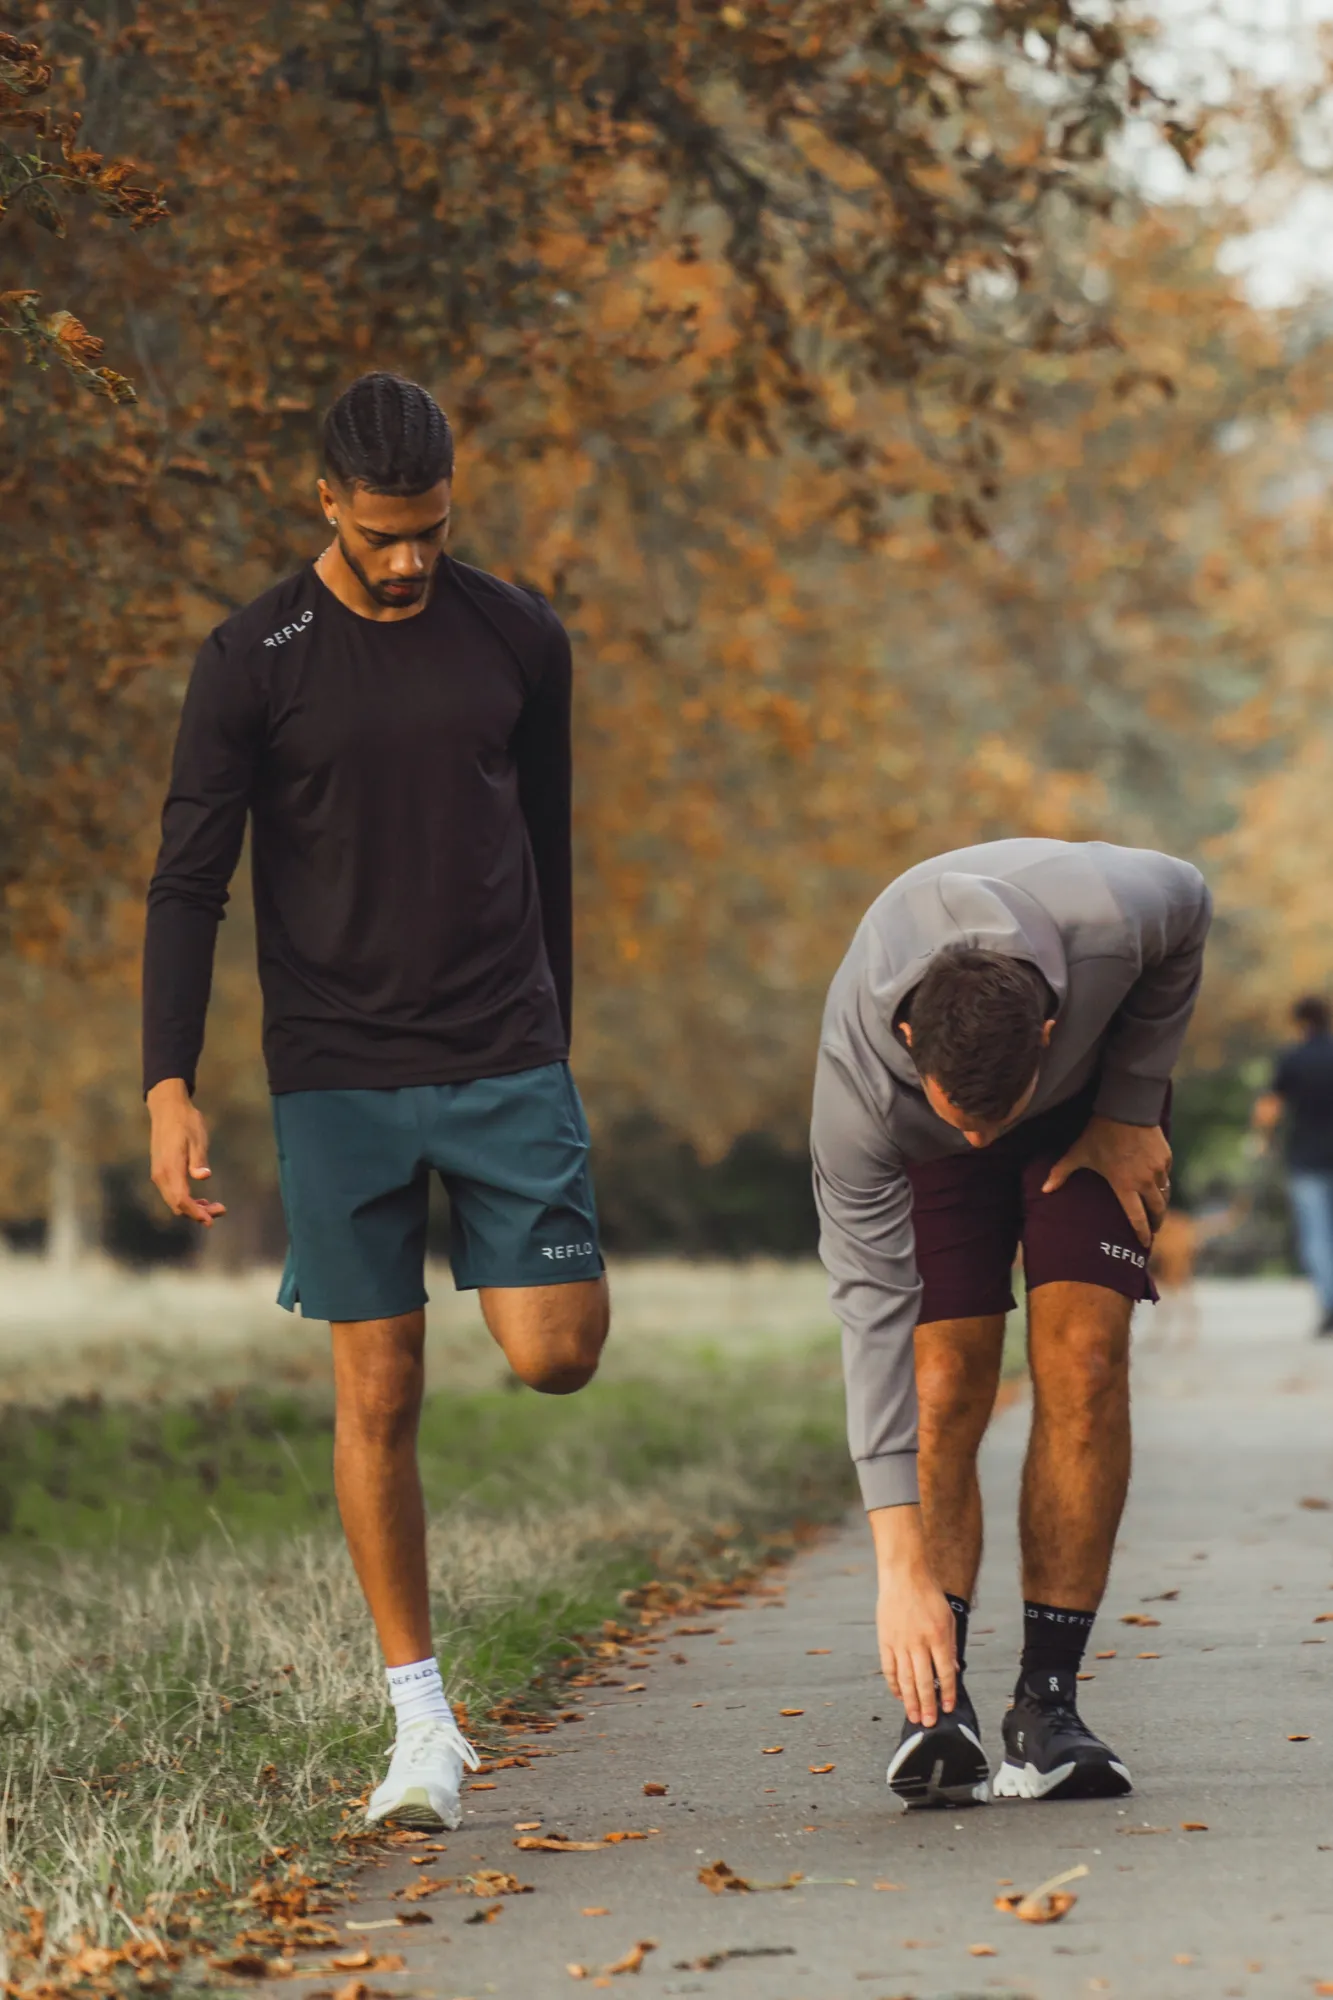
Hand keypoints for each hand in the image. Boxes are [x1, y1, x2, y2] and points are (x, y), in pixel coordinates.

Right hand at [147, 1079, 225, 1226]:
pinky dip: (185, 1200)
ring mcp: (159, 1174)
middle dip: (197, 1213)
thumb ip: (199, 1160)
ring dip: (192, 1208)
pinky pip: (171, 1193)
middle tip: (220, 1211)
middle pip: (176, 1204)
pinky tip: (200, 1199)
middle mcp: (161, 1175)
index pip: (181, 1199)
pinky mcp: (160, 1171)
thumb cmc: (186, 1122)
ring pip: (173, 1201)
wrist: (167, 1109)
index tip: (211, 1220)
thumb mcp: (197, 1138)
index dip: (196, 1213)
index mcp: (170, 1169)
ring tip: (213, 1207)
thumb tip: (204, 1177)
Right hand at [868, 1505, 956, 1726]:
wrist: (904, 1575)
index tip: (948, 1709)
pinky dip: (893, 1684)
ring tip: (913, 1716)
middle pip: (924, 1681)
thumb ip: (951, 1646)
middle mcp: (919, 1642)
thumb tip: (953, 1671)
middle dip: (928, 1705)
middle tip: (929, 1723)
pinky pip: (889, 1668)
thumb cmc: (929, 1595)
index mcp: (938, 1637)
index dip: (947, 1693)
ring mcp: (900, 1642)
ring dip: (910, 1700)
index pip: (945, 1673)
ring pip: (905, 1679)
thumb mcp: (948, 1618)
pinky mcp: (885, 1640)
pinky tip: (898, 1695)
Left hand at [1042, 1113, 1169, 1248]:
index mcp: (1124, 1186)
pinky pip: (1167, 1176)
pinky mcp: (1166, 1158)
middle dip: (1156, 1223)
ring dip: (1161, 1204)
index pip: (1137, 1218)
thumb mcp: (1079, 1153)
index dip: (1141, 1233)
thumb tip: (1044, 1190)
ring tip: (1157, 1211)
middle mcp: (1145, 1182)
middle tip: (1153, 1230)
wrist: (1126, 1108)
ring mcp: (1158, 1170)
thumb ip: (1061, 1172)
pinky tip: (1158, 1186)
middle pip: (1157, 1211)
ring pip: (1164, 1194)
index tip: (1144, 1244)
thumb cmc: (1100, 1133)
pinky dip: (1163, 1183)